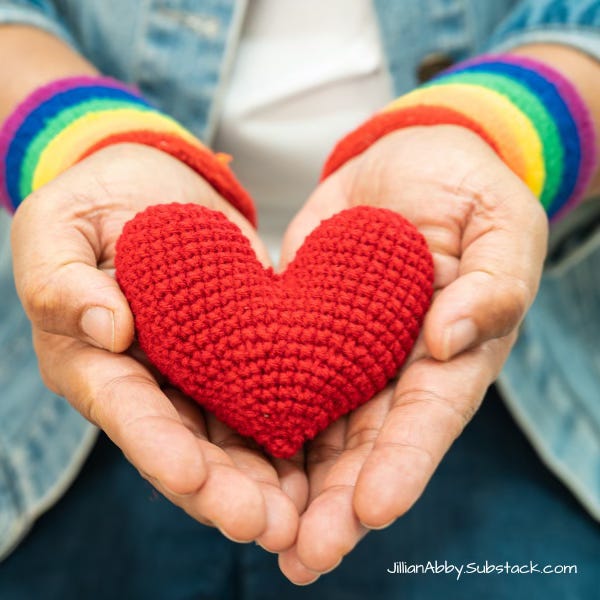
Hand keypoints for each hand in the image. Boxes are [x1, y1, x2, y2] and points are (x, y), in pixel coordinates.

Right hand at [11, 143, 306, 550]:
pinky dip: (293, 431)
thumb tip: (106, 328)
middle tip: (269, 526)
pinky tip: (326, 460)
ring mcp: (199, 375)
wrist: (153, 188)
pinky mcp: (243, 355)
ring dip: (266, 481)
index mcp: (93, 362)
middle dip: (224, 491)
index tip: (193, 478)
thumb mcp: (58, 229)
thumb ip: (62, 280)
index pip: (126, 412)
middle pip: (185, 447)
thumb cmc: (94, 206)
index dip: (158, 448)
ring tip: (305, 515)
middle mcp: (149, 383)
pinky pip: (267, 399)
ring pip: (232, 439)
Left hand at [276, 125, 548, 582]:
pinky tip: (220, 454)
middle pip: (368, 446)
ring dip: (289, 483)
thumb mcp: (501, 224)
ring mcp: (344, 353)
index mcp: (452, 353)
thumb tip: (453, 340)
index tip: (371, 510)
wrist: (409, 162)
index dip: (403, 466)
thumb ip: (495, 282)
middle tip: (304, 556)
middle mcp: (395, 368)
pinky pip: (276, 375)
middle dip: (338, 503)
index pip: (429, 419)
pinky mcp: (300, 328)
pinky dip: (252, 416)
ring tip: (257, 532)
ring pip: (317, 428)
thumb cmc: (467, 190)